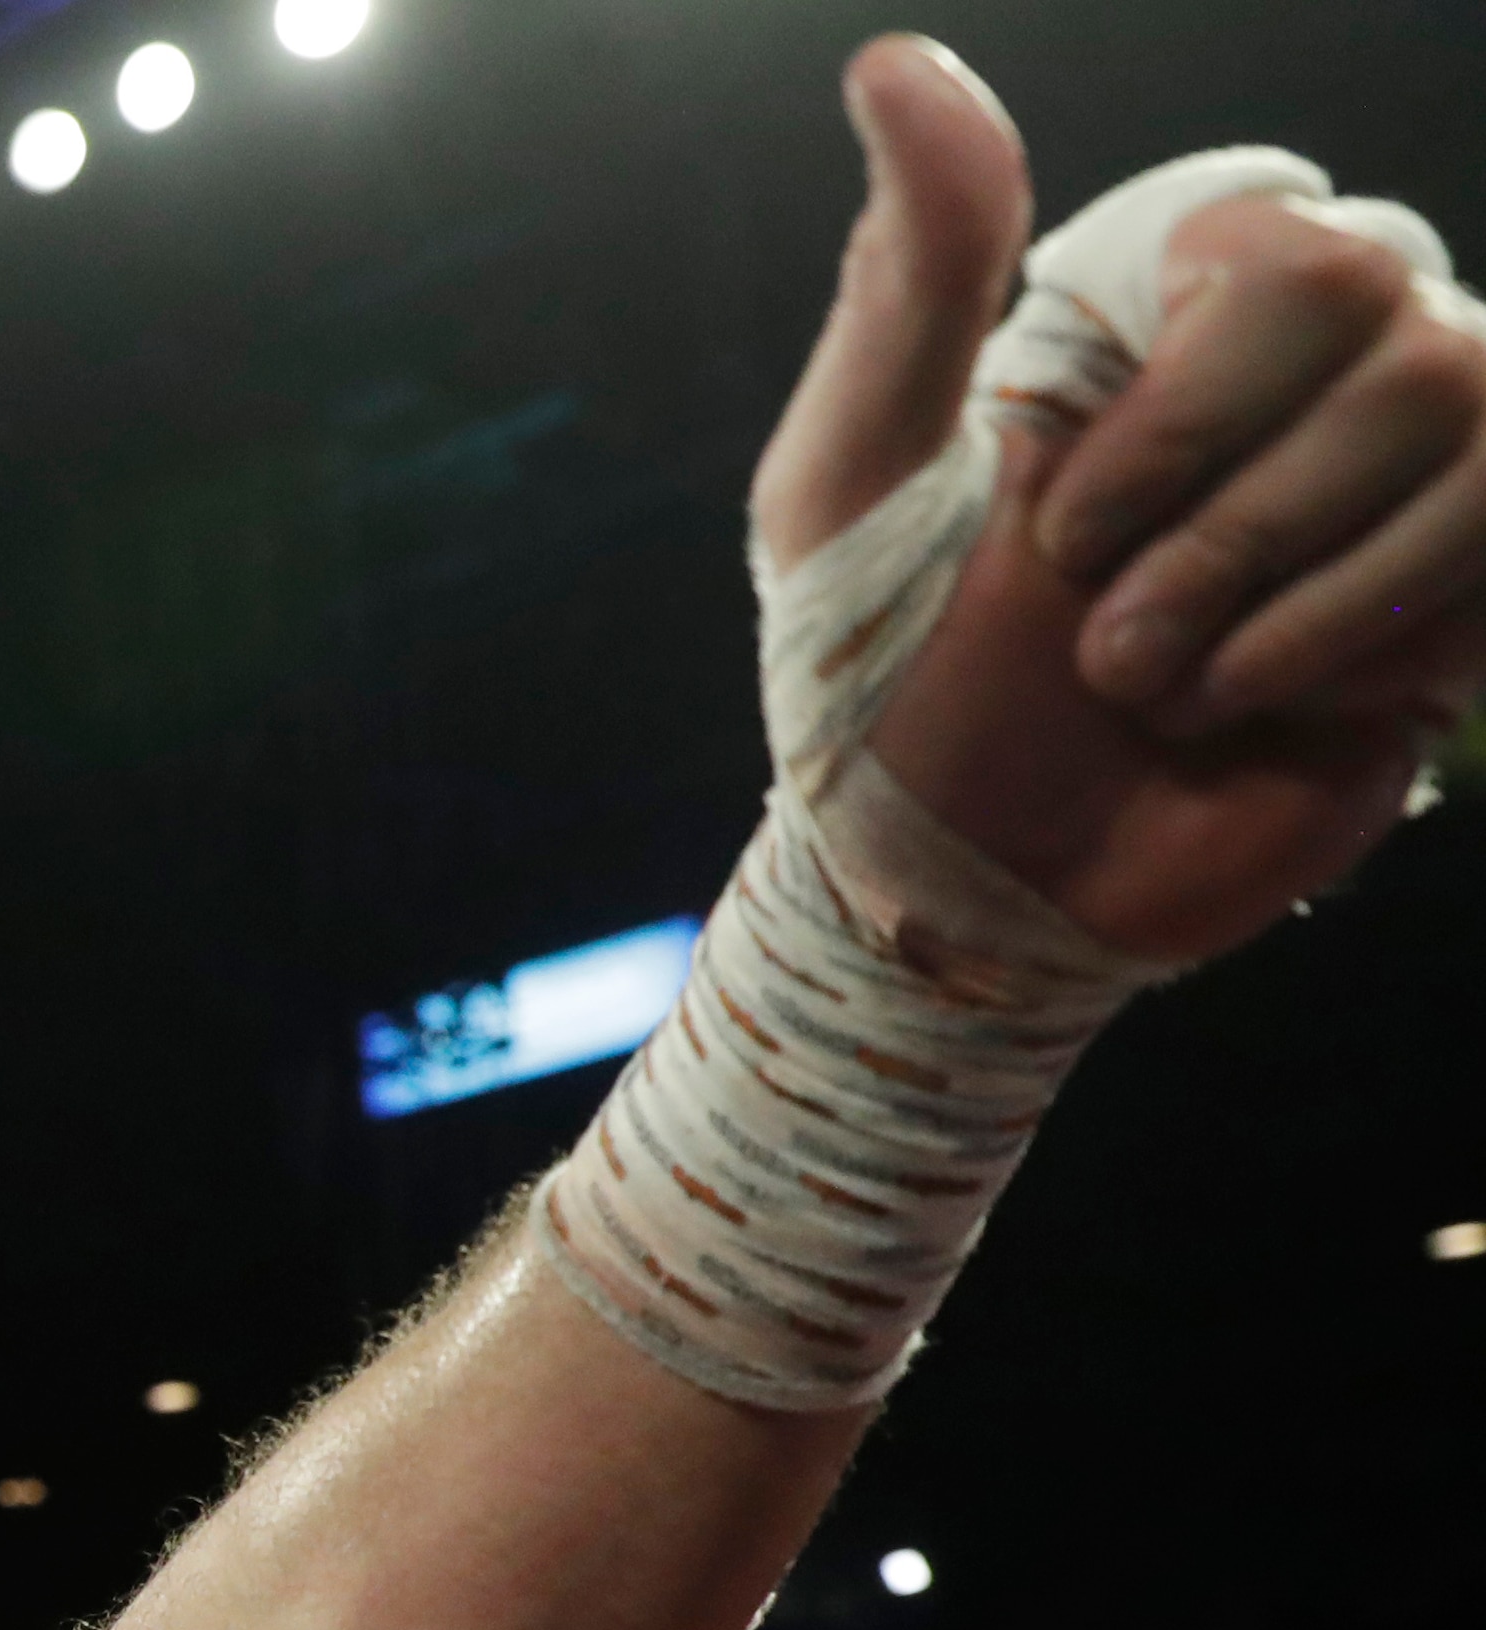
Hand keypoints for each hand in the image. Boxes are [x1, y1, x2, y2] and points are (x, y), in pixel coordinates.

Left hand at [756, 38, 1485, 965]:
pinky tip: (1257, 711)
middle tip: (1104, 635)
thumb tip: (894, 60)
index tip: (1065, 528)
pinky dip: (1363, 647)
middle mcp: (1309, 373)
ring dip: (1285, 590)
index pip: (1283, 244)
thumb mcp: (853, 484)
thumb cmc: (885, 684)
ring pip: (1468, 425)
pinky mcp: (1466, 602)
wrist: (961, 897)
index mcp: (1168, 322)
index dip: (1188, 402)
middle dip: (1230, 511)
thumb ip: (912, 277)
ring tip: (1162, 688)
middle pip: (1390, 325)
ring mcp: (1408, 483)